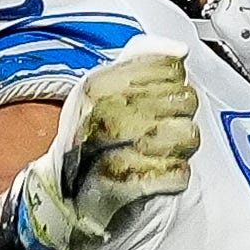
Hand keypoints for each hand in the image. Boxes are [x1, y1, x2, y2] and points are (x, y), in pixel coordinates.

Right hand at [6, 47, 200, 249]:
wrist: (60, 198)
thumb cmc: (86, 143)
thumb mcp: (101, 91)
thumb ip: (140, 63)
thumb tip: (178, 51)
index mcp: (98, 85)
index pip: (170, 67)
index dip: (173, 84)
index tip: (158, 98)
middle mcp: (106, 114)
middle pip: (185, 100)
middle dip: (180, 116)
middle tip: (159, 129)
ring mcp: (116, 151)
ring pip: (188, 135)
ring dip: (180, 147)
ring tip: (160, 152)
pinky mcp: (129, 187)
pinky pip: (180, 173)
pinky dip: (174, 176)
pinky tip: (157, 174)